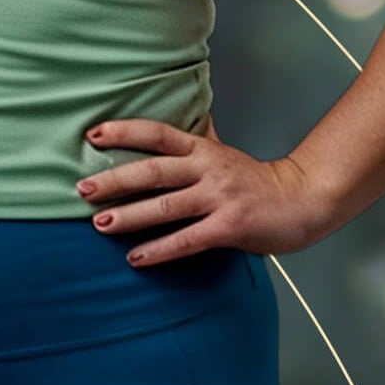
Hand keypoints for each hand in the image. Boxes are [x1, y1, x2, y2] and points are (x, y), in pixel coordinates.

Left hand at [71, 118, 335, 267]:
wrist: (302, 200)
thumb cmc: (255, 181)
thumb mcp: (222, 154)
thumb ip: (194, 144)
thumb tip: (166, 126)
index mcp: (204, 149)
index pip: (158, 133)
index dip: (124, 131)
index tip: (92, 135)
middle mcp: (208, 169)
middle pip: (153, 171)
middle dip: (115, 180)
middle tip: (82, 189)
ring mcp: (219, 198)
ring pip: (166, 206)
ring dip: (130, 216)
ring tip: (100, 224)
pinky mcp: (229, 226)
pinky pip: (187, 240)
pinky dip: (159, 250)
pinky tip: (135, 258)